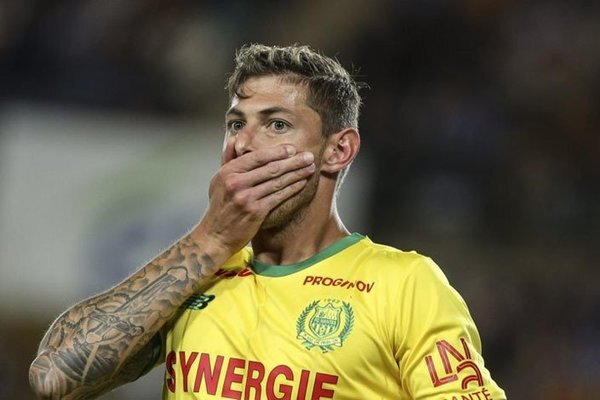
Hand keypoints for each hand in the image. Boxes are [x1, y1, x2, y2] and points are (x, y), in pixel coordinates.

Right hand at [193, 143, 314, 263]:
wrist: (216, 235)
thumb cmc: (219, 207)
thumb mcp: (218, 180)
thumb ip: (227, 159)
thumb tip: (235, 138)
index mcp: (228, 172)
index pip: (257, 157)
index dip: (277, 152)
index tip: (292, 149)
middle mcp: (237, 183)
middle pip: (271, 168)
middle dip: (293, 162)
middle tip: (308, 157)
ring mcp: (246, 197)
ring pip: (277, 182)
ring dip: (297, 174)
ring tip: (310, 168)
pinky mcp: (256, 211)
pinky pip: (278, 196)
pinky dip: (292, 189)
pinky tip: (301, 183)